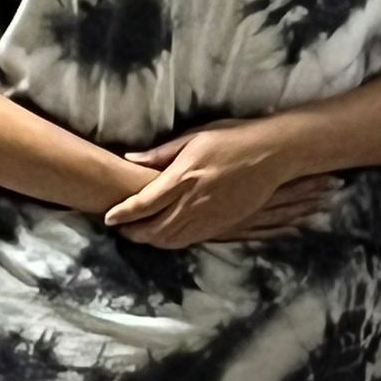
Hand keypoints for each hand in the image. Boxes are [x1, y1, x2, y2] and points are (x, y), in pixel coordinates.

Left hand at [106, 120, 340, 248]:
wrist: (271, 154)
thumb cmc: (231, 138)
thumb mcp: (194, 138)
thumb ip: (161, 153)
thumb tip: (130, 159)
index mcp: (183, 177)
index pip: (144, 203)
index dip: (123, 213)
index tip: (108, 217)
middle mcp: (193, 201)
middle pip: (155, 228)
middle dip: (134, 232)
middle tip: (120, 229)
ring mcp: (209, 216)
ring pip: (172, 239)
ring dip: (151, 240)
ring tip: (139, 234)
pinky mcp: (223, 224)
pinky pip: (192, 240)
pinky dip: (173, 242)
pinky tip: (166, 237)